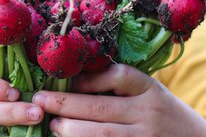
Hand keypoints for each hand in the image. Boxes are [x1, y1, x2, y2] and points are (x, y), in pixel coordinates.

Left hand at [31, 64, 205, 135]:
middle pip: (101, 108)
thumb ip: (121, 87)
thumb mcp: (151, 93)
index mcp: (150, 90)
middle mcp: (148, 113)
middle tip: (40, 100)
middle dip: (65, 104)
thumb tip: (73, 81)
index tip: (66, 79)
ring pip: (102, 134)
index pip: (118, 76)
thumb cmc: (166, 115)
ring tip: (53, 125)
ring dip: (72, 130)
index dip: (88, 78)